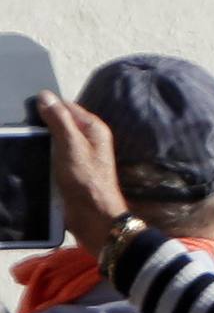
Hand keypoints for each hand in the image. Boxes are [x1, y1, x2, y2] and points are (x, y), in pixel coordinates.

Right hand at [34, 91, 128, 255]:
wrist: (92, 216)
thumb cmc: (87, 181)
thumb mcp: (71, 146)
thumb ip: (59, 120)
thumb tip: (45, 96)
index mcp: (93, 129)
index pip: (66, 107)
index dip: (47, 106)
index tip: (26, 107)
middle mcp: (87, 140)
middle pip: (58, 124)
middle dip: (40, 125)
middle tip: (20, 127)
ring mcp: (77, 156)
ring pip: (52, 141)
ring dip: (38, 142)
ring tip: (20, 142)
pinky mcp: (68, 171)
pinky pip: (50, 158)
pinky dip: (40, 157)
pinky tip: (27, 158)